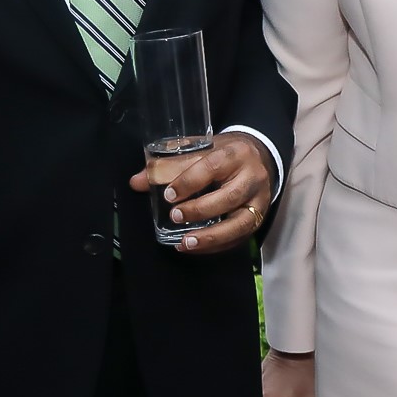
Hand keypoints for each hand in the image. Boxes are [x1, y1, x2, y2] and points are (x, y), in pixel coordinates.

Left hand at [127, 132, 271, 253]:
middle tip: (175, 216)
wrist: (258, 157)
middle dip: (200, 209)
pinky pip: (240, 237)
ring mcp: (259, 201)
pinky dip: (216, 246)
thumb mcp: (199, 149)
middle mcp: (252, 177)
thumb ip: (168, 164)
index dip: (189, 181)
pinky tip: (195, 247)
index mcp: (235, 153)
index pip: (212, 166)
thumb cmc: (223, 154)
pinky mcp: (259, 219)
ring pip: (240, 223)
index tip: (169, 195)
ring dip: (211, 236)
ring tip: (186, 242)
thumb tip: (137, 182)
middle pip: (230, 196)